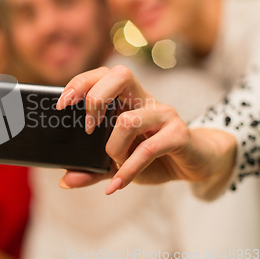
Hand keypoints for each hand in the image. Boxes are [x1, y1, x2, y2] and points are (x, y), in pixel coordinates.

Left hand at [56, 66, 235, 194]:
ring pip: (128, 120)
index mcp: (128, 99)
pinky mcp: (178, 134)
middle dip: (95, 99)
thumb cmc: (155, 157)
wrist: (197, 164)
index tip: (62, 104)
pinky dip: (128, 170)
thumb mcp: (118, 162)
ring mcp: (164, 114)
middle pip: (119, 75)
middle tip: (88, 129)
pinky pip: (147, 149)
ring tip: (116, 163)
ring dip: (114, 149)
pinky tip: (118, 185)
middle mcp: (145, 100)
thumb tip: (64, 181)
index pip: (104, 74)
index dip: (80, 82)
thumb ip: (92, 169)